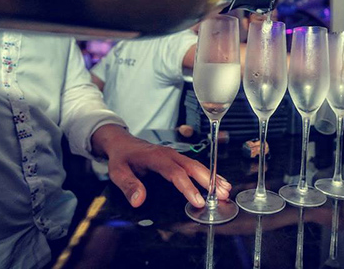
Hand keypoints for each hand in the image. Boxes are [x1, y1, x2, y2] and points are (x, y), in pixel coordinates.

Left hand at [92, 124, 230, 207]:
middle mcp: (169, 155)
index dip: (188, 187)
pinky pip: (195, 166)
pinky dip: (208, 174)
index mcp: (157, 158)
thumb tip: (139, 200)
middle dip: (209, 181)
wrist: (123, 143)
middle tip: (222, 195)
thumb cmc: (122, 157)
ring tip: (226, 190)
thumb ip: (128, 185)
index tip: (198, 201)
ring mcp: (175, 156)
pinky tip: (217, 182)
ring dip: (212, 177)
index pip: (176, 173)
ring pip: (197, 166)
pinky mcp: (177, 159)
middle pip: (193, 167)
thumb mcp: (118, 172)